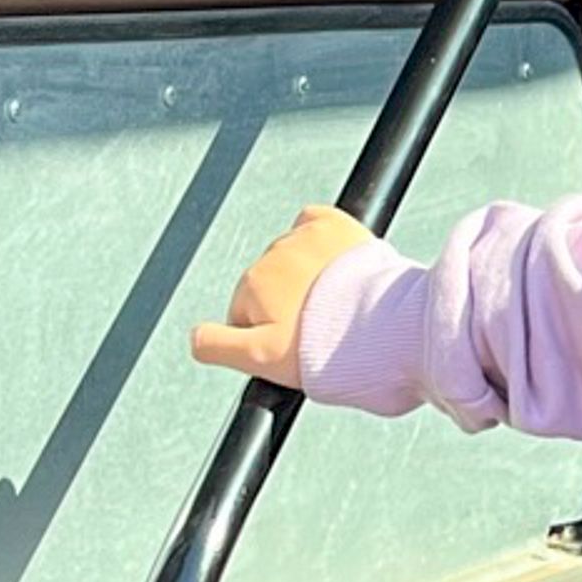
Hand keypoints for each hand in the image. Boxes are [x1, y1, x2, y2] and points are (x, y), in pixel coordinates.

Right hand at [191, 206, 373, 385]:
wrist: (387, 326)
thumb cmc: (328, 349)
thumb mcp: (262, 361)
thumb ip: (219, 346)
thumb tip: (195, 338)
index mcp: (251, 287)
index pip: (246, 315)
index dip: (269, 336)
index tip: (295, 346)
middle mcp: (271, 256)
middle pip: (269, 286)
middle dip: (288, 306)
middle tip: (320, 328)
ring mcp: (303, 238)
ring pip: (290, 258)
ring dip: (306, 279)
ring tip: (335, 304)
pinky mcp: (333, 225)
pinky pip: (311, 221)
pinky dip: (316, 239)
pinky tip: (331, 264)